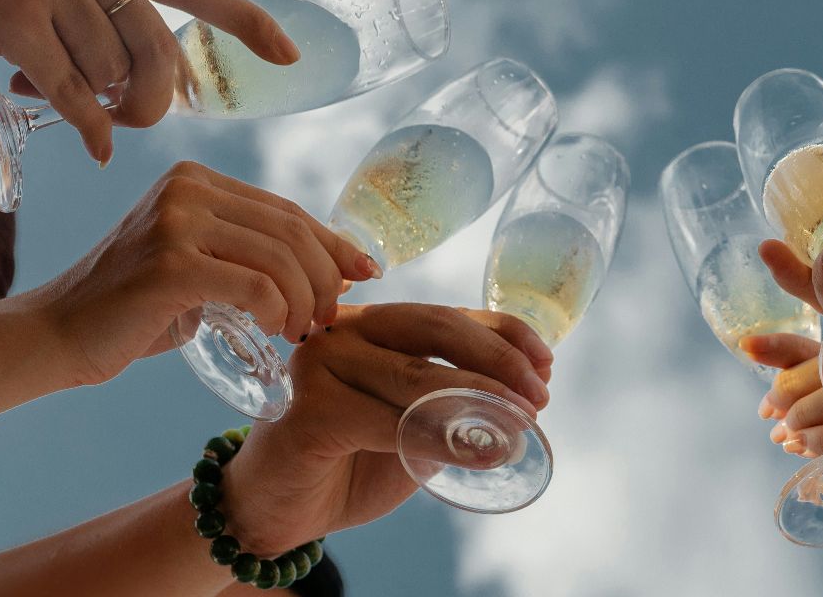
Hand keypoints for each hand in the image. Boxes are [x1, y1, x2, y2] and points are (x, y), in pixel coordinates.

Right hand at [0, 0, 294, 163]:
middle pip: (160, 52)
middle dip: (151, 100)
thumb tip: (137, 89)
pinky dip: (86, 126)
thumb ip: (96, 17)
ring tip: (59, 98)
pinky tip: (93, 144)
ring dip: (98, 107)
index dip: (246, 22)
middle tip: (122, 118)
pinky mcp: (15, 18)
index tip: (292, 54)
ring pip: (113, 76)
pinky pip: (73, 92)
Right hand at [27, 162, 378, 385]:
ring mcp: (175, 221)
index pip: (285, 209)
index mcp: (195, 180)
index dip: (333, 242)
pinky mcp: (169, 263)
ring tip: (303, 331)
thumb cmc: (134, 310)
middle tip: (331, 317)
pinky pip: (254, 285)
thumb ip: (248, 257)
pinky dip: (278, 311)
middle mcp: (186, 188)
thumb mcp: (198, 268)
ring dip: (306, 300)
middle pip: (290, 230)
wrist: (57, 335)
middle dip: (325, 276)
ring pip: (279, 257)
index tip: (365, 272)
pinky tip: (278, 330)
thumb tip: (333, 269)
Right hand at [219, 303, 554, 552]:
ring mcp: (320, 364)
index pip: (448, 315)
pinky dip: (442, 439)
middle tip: (539, 396)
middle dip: (499, 360)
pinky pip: (389, 422)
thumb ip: (454, 405)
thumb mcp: (412, 425)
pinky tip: (480, 454)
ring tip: (521, 427)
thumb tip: (527, 398)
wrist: (276, 509)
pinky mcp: (308, 409)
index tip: (546, 363)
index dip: (504, 333)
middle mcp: (343, 330)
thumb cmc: (347, 462)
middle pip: (435, 329)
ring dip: (480, 402)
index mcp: (372, 324)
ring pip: (416, 377)